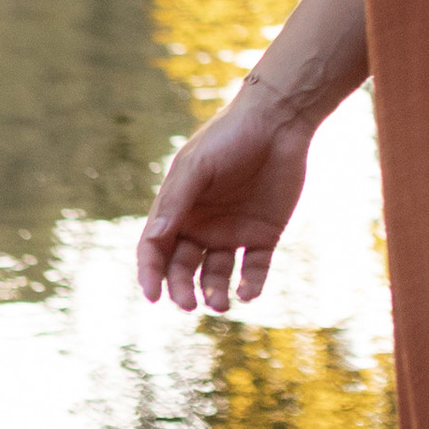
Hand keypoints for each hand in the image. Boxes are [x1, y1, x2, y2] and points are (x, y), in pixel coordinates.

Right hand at [135, 81, 314, 314]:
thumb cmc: (228, 138)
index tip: (152, 297)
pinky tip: (247, 292)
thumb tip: (155, 238)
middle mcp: (201, 227)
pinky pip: (254, 269)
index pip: (155, 250)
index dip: (150, 275)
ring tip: (219, 304)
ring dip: (215, 293)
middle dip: (182, 290)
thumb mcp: (195, 166)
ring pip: (217, 276)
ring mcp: (232, 233)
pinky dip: (251, 285)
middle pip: (183, 269)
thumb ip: (175, 201)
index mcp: (177, 211)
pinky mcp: (264, 235)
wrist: (278, 123)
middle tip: (188, 305)